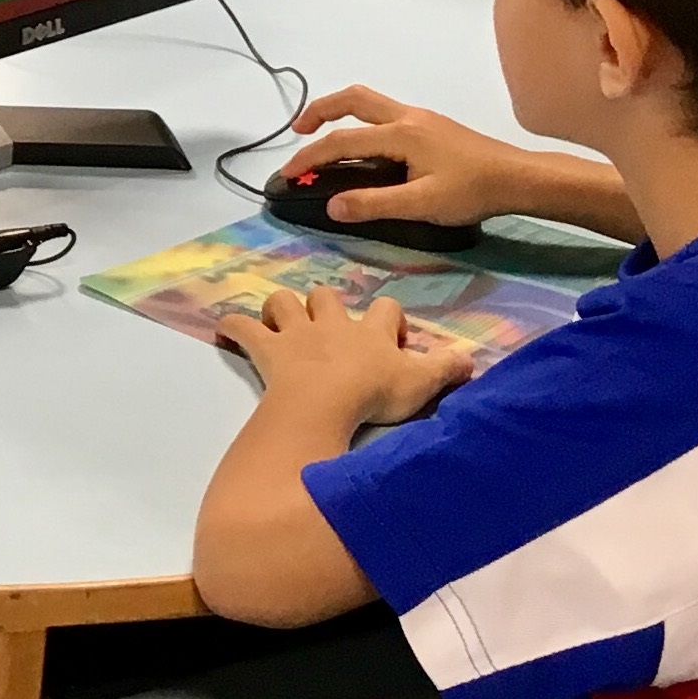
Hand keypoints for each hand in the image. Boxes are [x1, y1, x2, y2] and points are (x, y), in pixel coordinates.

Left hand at [216, 285, 472, 427]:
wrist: (328, 402)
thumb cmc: (375, 394)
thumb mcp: (422, 384)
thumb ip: (448, 370)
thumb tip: (472, 359)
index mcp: (371, 332)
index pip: (386, 309)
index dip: (390, 318)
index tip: (391, 334)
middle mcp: (333, 324)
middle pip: (327, 296)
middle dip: (326, 304)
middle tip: (328, 325)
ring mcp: (297, 333)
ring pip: (284, 302)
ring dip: (281, 308)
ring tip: (281, 321)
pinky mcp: (268, 348)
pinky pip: (243, 328)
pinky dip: (233, 326)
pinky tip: (225, 327)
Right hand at [285, 85, 550, 229]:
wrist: (519, 179)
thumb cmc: (473, 191)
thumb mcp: (422, 204)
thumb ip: (374, 204)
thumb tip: (331, 205)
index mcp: (400, 133)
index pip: (342, 141)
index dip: (310, 157)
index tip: (288, 173)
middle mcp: (406, 117)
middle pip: (353, 99)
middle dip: (320, 110)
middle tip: (299, 130)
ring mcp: (421, 118)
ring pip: (370, 102)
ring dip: (341, 112)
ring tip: (325, 133)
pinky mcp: (432, 126)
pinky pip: (385, 113)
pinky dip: (362, 121)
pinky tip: (367, 147)